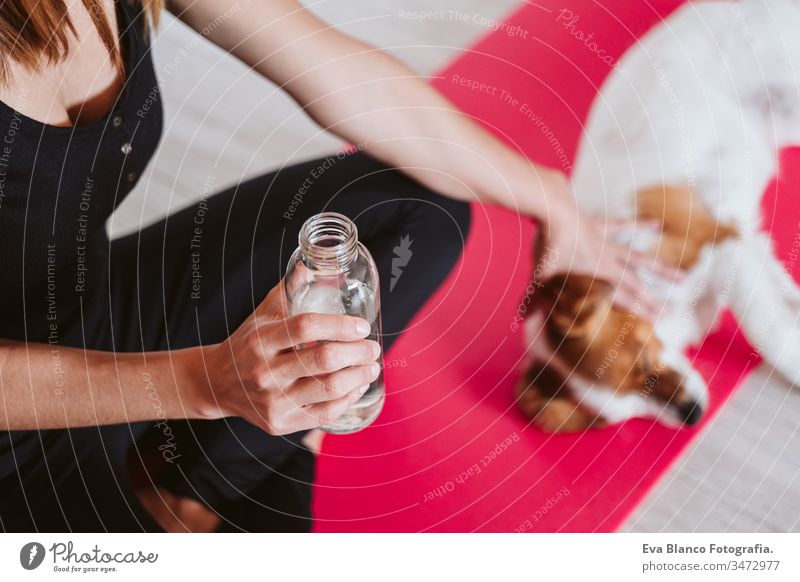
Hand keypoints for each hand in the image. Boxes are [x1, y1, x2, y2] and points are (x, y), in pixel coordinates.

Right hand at [192, 282, 381, 434]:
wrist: (217, 383)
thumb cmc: (248, 344)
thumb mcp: (262, 314)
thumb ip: (289, 290)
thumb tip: (311, 263)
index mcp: (261, 340)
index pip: (306, 327)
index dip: (339, 325)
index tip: (361, 326)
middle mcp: (265, 371)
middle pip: (323, 361)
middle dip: (357, 353)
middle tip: (372, 348)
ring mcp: (272, 400)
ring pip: (328, 390)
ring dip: (359, 377)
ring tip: (372, 367)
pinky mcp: (280, 423)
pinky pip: (323, 414)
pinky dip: (347, 399)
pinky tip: (357, 387)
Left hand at [537, 176, 672, 318]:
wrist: (554, 208)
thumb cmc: (547, 244)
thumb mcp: (540, 275)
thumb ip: (533, 298)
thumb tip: (520, 318)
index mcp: (596, 275)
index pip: (623, 299)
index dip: (641, 311)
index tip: (659, 322)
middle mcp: (608, 262)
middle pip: (635, 285)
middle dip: (652, 301)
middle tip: (671, 313)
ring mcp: (607, 243)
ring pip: (640, 259)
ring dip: (660, 270)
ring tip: (683, 278)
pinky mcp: (601, 226)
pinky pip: (623, 226)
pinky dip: (640, 225)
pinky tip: (657, 224)